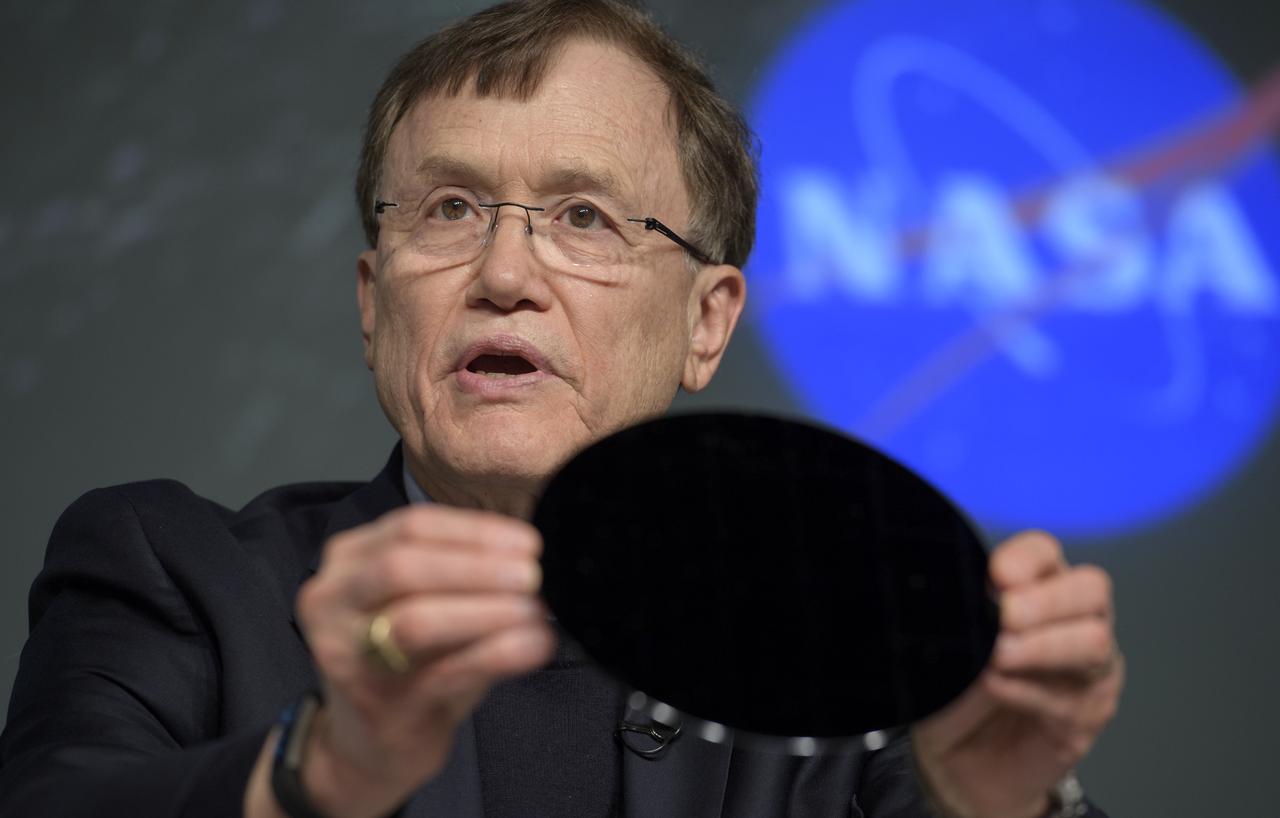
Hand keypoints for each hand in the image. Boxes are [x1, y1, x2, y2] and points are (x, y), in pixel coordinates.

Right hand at [291, 505, 554, 817]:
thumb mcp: (421, 599)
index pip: (412, 526)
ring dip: (486, 609)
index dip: (475, 531)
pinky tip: (535, 645)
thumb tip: (528, 552)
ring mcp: (348, 657)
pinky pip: (446, 672)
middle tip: (532, 574)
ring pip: (417, 620)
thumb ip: (460, 569)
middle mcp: (332, 603)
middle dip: (477, 567)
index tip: (527, 542)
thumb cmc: (407, 659)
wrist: (371, 744)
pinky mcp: (381, 705)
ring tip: (534, 609)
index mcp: (347, 561)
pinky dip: (498, 653)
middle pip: (404, 565)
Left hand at [910, 531, 1123, 817]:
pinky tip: (995, 687)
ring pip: (1093, 642)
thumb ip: (964, 618)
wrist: (959, 760)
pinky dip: (1027, 689)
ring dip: (1041, 646)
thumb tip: (967, 603)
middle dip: (1045, 601)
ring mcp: (1089, 670)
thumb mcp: (951, 645)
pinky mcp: (1085, 716)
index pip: (1044, 553)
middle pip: (1090, 589)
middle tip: (1004, 617)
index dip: (1024, 558)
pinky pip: (1068, 697)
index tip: (995, 575)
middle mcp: (1075, 622)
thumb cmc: (957, 690)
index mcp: (1038, 589)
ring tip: (998, 657)